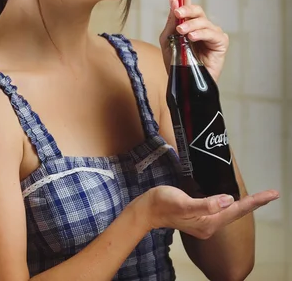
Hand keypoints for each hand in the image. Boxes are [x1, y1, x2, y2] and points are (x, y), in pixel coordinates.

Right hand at [139, 185, 278, 238]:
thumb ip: (206, 204)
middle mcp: (209, 224)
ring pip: (228, 210)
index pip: (237, 209)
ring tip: (259, 197)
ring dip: (243, 203)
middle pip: (236, 211)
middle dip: (254, 202)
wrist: (146, 210)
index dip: (256, 201)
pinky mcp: (198, 215)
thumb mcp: (184, 202)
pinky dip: (229, 202)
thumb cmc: (162, 203)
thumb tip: (229, 199)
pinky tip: (231, 198)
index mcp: (209, 222)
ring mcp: (204, 221)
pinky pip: (219, 209)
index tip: (272, 194)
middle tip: (271, 194)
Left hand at [159, 0, 228, 81]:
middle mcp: (200, 25)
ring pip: (202, 20)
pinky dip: (201, 34)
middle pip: (195, 8)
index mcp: (187, 22)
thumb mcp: (167, 40)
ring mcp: (211, 33)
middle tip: (177, 12)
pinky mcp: (220, 43)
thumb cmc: (176, 63)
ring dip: (190, 25)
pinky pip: (212, 33)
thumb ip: (171, 21)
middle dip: (186, 8)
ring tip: (182, 33)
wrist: (183, 84)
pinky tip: (192, 38)